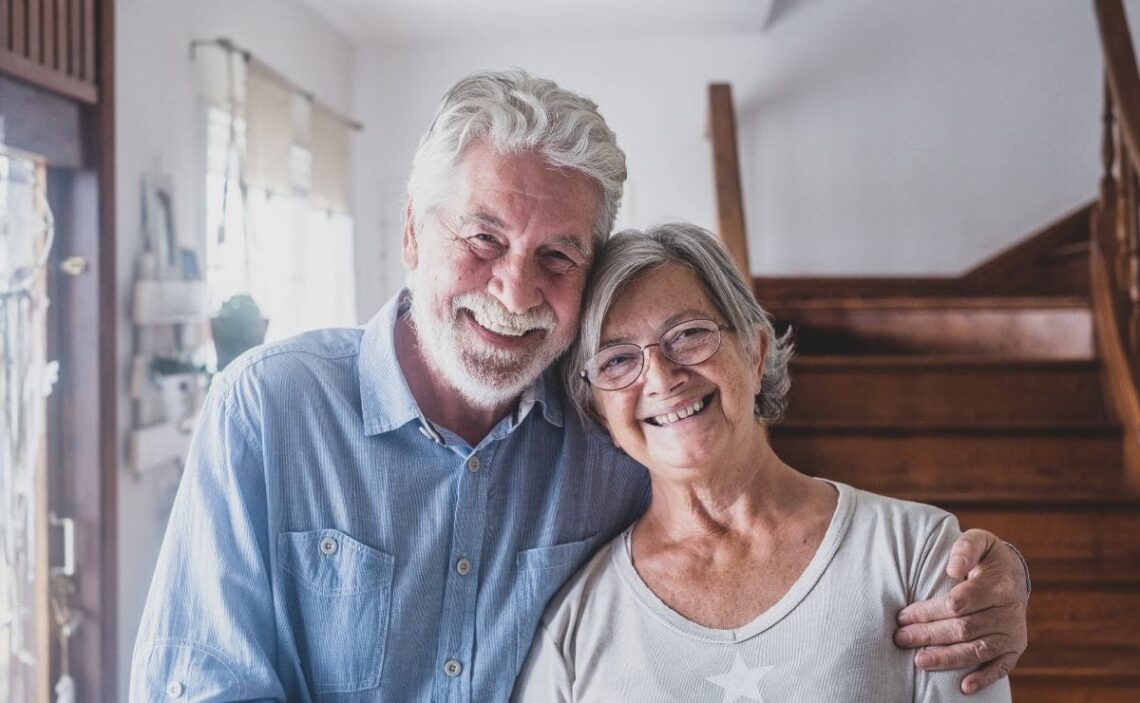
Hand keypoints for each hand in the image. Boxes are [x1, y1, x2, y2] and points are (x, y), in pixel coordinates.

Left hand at [893, 529, 1028, 693]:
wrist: (1014, 574)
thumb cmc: (986, 557)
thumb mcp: (979, 541)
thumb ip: (965, 548)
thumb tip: (953, 568)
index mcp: (999, 584)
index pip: (960, 602)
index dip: (930, 610)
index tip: (904, 615)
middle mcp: (1009, 611)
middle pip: (964, 628)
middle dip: (929, 634)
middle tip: (900, 638)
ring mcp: (1012, 633)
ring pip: (978, 650)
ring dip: (947, 658)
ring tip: (919, 661)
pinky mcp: (1014, 649)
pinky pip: (1000, 667)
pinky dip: (983, 678)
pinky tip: (964, 687)